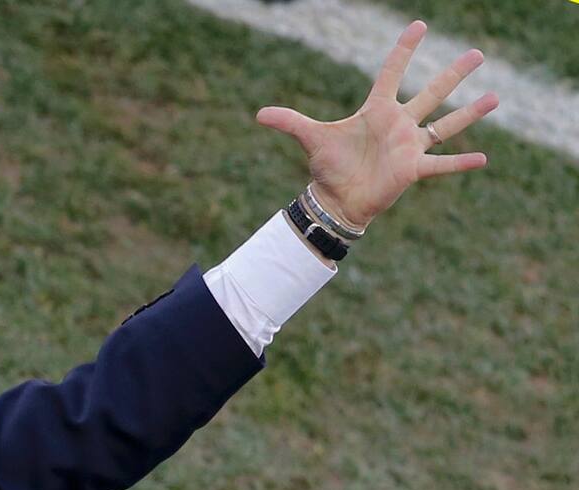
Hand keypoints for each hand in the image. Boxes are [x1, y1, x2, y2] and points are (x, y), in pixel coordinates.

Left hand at [256, 21, 497, 229]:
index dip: (403, 51)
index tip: (418, 25)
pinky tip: (484, 158)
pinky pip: (441, 164)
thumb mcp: (310, 139)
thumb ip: (289, 122)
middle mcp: (398, 124)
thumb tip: (259, 114)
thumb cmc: (327, 168)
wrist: (336, 199)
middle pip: (431, 92)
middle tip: (478, 52)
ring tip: (495, 96)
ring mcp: (409, 146)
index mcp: (376, 111)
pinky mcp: (412, 169)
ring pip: (445, 124)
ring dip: (470, 112)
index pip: (391, 73)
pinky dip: (460, 163)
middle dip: (453, 73)